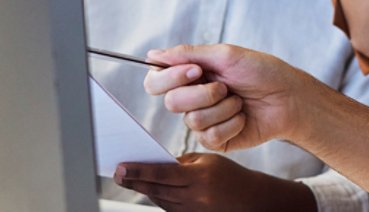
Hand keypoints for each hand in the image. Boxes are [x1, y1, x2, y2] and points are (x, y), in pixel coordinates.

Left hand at [114, 153, 314, 210]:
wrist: (251, 201)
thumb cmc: (230, 176)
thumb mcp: (207, 161)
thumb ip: (181, 163)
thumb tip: (156, 164)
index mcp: (198, 177)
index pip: (161, 173)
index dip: (139, 171)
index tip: (121, 167)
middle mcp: (194, 197)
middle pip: (156, 189)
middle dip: (135, 181)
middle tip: (117, 173)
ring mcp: (192, 211)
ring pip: (159, 200)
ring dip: (144, 189)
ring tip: (128, 178)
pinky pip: (168, 208)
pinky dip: (157, 197)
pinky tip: (148, 189)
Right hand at [144, 44, 309, 152]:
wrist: (289, 97)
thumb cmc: (262, 71)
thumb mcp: (225, 55)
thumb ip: (187, 54)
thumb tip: (152, 55)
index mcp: (191, 75)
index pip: (156, 80)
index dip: (168, 78)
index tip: (195, 71)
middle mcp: (193, 98)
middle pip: (171, 102)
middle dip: (201, 94)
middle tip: (225, 86)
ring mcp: (204, 120)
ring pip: (192, 120)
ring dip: (222, 107)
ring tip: (239, 100)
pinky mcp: (217, 140)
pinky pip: (210, 136)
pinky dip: (231, 122)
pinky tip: (243, 116)